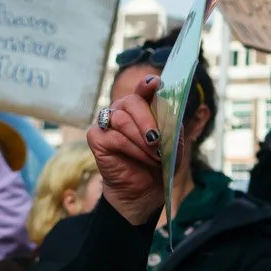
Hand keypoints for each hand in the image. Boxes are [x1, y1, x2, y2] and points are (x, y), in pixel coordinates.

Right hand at [86, 76, 166, 228]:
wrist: (146, 187)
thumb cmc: (160, 161)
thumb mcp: (174, 142)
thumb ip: (171, 124)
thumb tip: (168, 112)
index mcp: (142, 107)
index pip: (143, 89)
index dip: (147, 85)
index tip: (155, 83)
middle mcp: (122, 110)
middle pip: (131, 102)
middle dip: (147, 120)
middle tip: (158, 140)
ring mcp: (106, 123)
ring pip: (122, 119)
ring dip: (142, 138)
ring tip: (155, 154)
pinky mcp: (96, 138)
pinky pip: (114, 137)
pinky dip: (132, 148)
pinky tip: (143, 158)